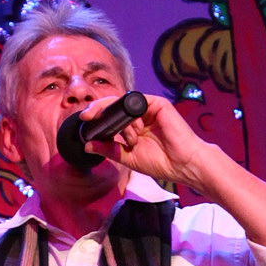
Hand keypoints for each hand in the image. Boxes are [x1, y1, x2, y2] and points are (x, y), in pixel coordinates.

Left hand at [83, 93, 207, 187]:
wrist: (182, 165)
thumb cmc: (160, 162)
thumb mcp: (128, 157)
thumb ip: (109, 149)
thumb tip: (87, 144)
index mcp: (132, 127)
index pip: (110, 116)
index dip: (96, 116)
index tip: (83, 120)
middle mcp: (140, 115)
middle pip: (114, 105)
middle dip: (98, 109)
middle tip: (87, 116)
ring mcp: (149, 108)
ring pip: (124, 103)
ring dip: (121, 120)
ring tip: (131, 139)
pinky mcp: (158, 104)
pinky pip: (138, 101)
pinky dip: (132, 113)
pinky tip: (135, 128)